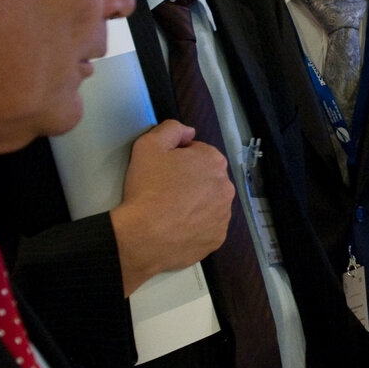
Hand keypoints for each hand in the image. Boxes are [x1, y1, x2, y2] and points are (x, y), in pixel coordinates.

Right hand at [108, 119, 234, 295]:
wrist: (142, 236)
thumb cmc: (147, 188)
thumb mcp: (148, 145)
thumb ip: (172, 129)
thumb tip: (189, 132)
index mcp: (214, 162)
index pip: (199, 153)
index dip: (179, 159)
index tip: (164, 170)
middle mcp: (226, 187)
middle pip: (207, 178)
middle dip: (190, 181)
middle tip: (165, 191)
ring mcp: (224, 216)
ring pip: (209, 203)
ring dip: (195, 203)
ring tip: (170, 211)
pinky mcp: (217, 238)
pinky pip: (208, 227)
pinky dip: (196, 226)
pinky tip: (177, 227)